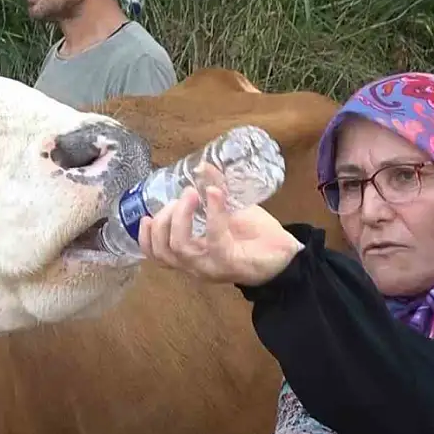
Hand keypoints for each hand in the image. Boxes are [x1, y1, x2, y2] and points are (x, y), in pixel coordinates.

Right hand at [139, 164, 303, 286]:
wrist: (287, 253)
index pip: (158, 254)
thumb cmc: (256, 235)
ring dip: (182, 216)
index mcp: (192, 255)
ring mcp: (212, 267)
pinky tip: (215, 194)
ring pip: (180, 248)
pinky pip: (214, 239)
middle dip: (164, 219)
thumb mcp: (230, 209)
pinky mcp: (231, 264)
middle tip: (183, 196)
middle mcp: (198, 266)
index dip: (146, 237)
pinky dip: (213, 214)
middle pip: (164, 250)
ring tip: (193, 193)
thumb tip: (202, 166)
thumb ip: (215, 191)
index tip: (145, 214)